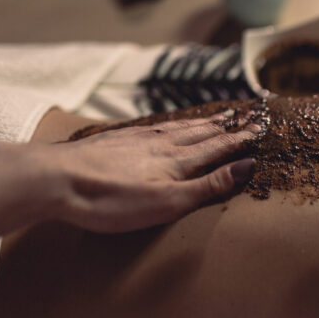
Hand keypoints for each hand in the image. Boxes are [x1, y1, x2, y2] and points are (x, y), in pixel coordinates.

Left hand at [0, 113, 260, 238]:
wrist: (56, 179)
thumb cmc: (112, 200)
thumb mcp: (168, 202)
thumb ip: (208, 185)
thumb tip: (246, 166)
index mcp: (179, 161)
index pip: (220, 147)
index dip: (242, 140)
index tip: (262, 129)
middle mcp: (164, 144)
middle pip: (204, 132)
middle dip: (229, 126)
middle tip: (248, 115)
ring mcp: (140, 139)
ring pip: (182, 127)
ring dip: (205, 122)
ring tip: (220, 116)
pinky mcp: (119, 140)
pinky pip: (159, 126)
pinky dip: (176, 122)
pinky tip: (172, 124)